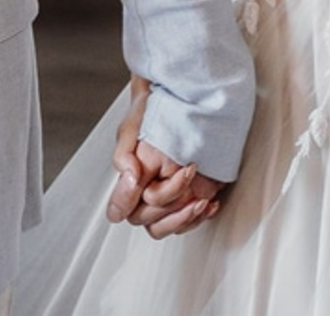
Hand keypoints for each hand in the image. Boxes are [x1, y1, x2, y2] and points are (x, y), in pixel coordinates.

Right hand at [108, 80, 222, 237]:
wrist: (178, 103)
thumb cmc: (149, 114)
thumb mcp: (131, 128)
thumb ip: (123, 155)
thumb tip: (130, 178)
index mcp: (128, 181)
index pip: (119, 207)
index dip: (125, 203)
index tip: (142, 184)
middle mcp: (145, 194)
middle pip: (145, 220)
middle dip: (167, 205)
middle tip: (185, 177)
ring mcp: (167, 200)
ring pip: (166, 227)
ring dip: (184, 218)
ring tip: (201, 201)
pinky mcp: (186, 199)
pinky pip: (188, 222)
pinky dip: (200, 216)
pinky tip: (209, 204)